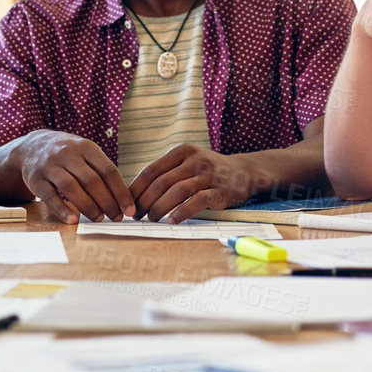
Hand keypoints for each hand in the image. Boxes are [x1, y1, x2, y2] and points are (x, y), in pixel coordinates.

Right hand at [15, 130, 134, 222]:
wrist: (32, 146)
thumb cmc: (68, 154)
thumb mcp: (85, 152)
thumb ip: (101, 170)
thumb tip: (124, 198)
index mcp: (86, 147)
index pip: (108, 170)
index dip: (121, 192)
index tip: (129, 209)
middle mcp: (68, 154)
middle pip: (92, 180)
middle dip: (107, 202)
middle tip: (116, 217)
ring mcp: (50, 166)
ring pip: (71, 188)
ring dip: (88, 206)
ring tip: (99, 219)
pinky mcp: (36, 179)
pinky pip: (49, 196)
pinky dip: (62, 209)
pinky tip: (73, 220)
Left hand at [129, 143, 267, 222]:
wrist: (244, 172)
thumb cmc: (206, 171)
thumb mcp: (186, 163)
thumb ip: (165, 173)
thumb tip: (134, 194)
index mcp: (182, 151)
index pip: (151, 170)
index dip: (136, 189)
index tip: (127, 204)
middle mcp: (195, 160)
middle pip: (161, 182)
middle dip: (145, 201)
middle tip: (137, 216)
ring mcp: (209, 175)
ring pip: (177, 191)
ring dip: (160, 208)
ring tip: (152, 219)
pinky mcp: (221, 191)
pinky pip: (197, 201)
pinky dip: (182, 212)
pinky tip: (172, 220)